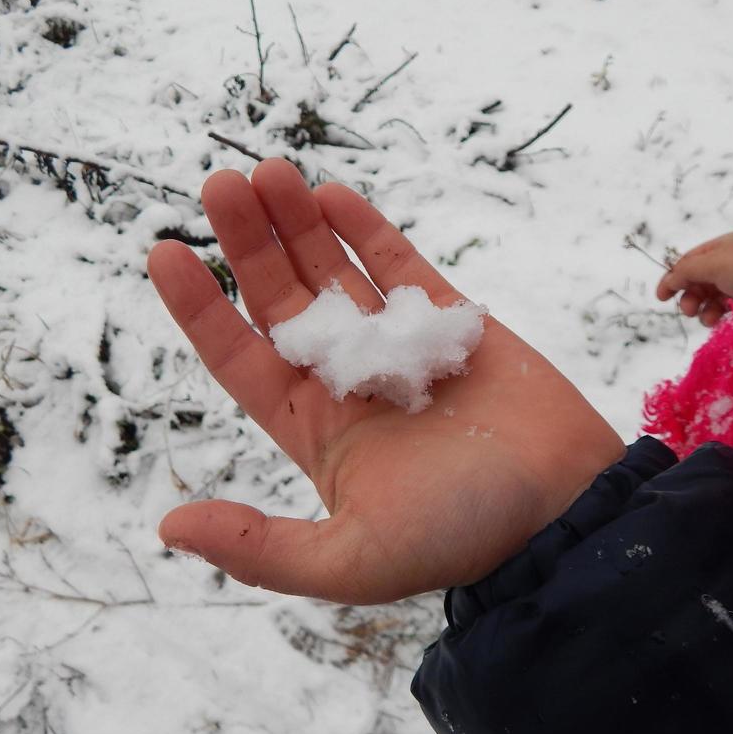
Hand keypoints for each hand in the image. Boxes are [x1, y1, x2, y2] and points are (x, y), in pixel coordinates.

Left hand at [148, 159, 622, 603]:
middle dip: (249, 243)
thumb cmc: (464, 538)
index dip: (199, 307)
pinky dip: (367, 229)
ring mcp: (402, 347)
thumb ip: (261, 547)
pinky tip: (330, 194)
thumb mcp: (351, 561)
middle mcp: (349, 384)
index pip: (240, 357)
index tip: (163, 251)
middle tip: (221, 183)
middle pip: (283, 300)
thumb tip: (169, 527)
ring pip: (336, 271)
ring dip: (299, 224)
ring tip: (267, 172)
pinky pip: (401, 266)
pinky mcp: (454, 322)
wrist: (569, 510)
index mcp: (316, 431)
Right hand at [656, 230, 732, 326]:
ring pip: (712, 297)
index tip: (661, 297)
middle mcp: (728, 263)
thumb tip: (669, 280)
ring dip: (704, 309)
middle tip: (689, 311)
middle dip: (690, 298)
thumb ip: (686, 271)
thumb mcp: (711, 263)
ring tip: (707, 319)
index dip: (672, 279)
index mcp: (718, 249)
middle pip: (698, 282)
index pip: (688, 263)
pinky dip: (720, 314)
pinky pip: (728, 307)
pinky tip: (720, 321)